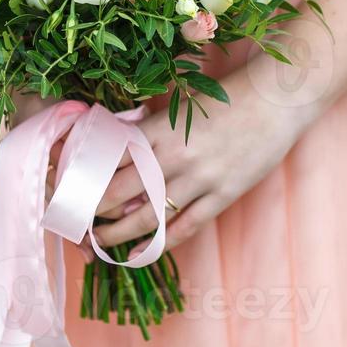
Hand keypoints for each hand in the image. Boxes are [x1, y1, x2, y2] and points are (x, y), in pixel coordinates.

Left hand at [94, 61, 309, 249]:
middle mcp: (174, 157)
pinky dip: (163, 242)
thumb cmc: (228, 96)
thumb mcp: (182, 105)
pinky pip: (186, 226)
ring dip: (120, 233)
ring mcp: (200, 179)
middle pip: (120, 192)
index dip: (85, 178)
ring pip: (148, 217)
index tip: (69, 189)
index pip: (108, 160)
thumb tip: (118, 145)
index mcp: (159, 130)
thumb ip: (152, 127)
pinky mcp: (223, 195)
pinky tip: (146, 250)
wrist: (276, 100)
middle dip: (93, 211)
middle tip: (75, 220)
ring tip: (102, 240)